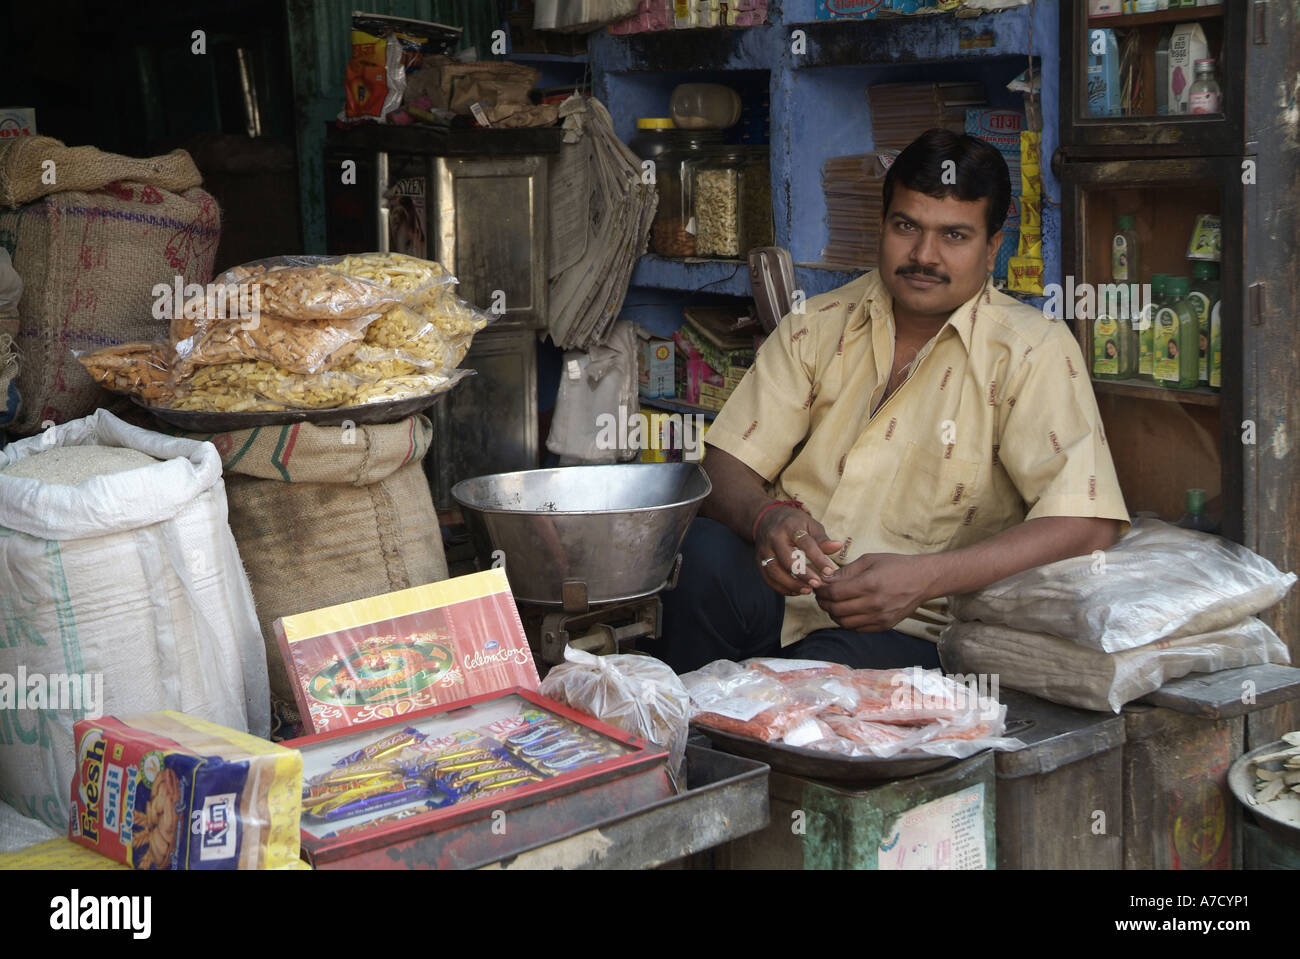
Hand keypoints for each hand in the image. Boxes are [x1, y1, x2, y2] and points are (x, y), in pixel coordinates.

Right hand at [754, 506, 841, 596]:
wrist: (765, 518)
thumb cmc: (793, 523)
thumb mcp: (809, 524)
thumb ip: (822, 538)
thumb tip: (837, 547)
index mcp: (790, 526)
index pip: (805, 543)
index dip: (818, 558)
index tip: (830, 571)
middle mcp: (774, 538)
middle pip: (787, 560)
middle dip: (803, 574)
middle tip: (818, 584)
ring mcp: (764, 550)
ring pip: (775, 571)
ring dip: (791, 584)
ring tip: (808, 590)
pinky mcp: (758, 561)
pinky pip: (768, 578)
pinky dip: (782, 588)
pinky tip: (796, 591)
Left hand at [812, 552, 935, 631]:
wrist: (923, 579)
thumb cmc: (896, 566)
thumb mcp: (869, 560)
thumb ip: (846, 571)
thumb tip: (826, 579)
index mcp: (869, 584)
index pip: (834, 593)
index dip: (822, 590)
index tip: (818, 586)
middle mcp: (874, 604)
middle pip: (836, 610)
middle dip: (823, 602)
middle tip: (821, 595)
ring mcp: (880, 617)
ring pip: (844, 623)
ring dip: (833, 614)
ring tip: (832, 603)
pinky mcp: (884, 626)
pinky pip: (857, 628)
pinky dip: (847, 622)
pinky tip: (847, 611)